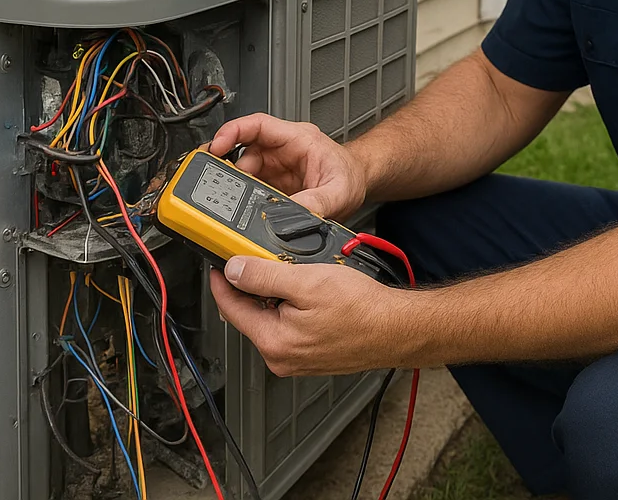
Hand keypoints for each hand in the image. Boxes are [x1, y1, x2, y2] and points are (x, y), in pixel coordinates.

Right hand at [209, 114, 367, 219]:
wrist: (359, 184)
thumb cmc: (351, 177)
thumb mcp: (338, 192)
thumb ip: (315, 203)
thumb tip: (291, 214)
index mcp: (297, 139)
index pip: (257, 125)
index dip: (232, 131)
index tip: (216, 146)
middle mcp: (283, 148)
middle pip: (244, 149)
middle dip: (228, 165)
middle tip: (216, 182)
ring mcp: (276, 165)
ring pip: (244, 169)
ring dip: (235, 184)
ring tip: (231, 199)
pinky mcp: (272, 182)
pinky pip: (250, 185)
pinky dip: (242, 195)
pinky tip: (242, 207)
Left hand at [209, 257, 419, 375]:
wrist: (399, 329)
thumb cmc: (363, 310)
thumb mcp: (307, 280)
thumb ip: (264, 276)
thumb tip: (234, 270)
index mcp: (274, 342)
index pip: (231, 308)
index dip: (222, 279)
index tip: (219, 261)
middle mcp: (282, 357)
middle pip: (250, 313)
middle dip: (253, 284)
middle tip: (263, 258)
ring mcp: (298, 358)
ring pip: (272, 318)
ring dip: (276, 294)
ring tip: (296, 273)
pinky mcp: (313, 355)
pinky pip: (291, 326)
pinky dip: (293, 306)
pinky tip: (311, 291)